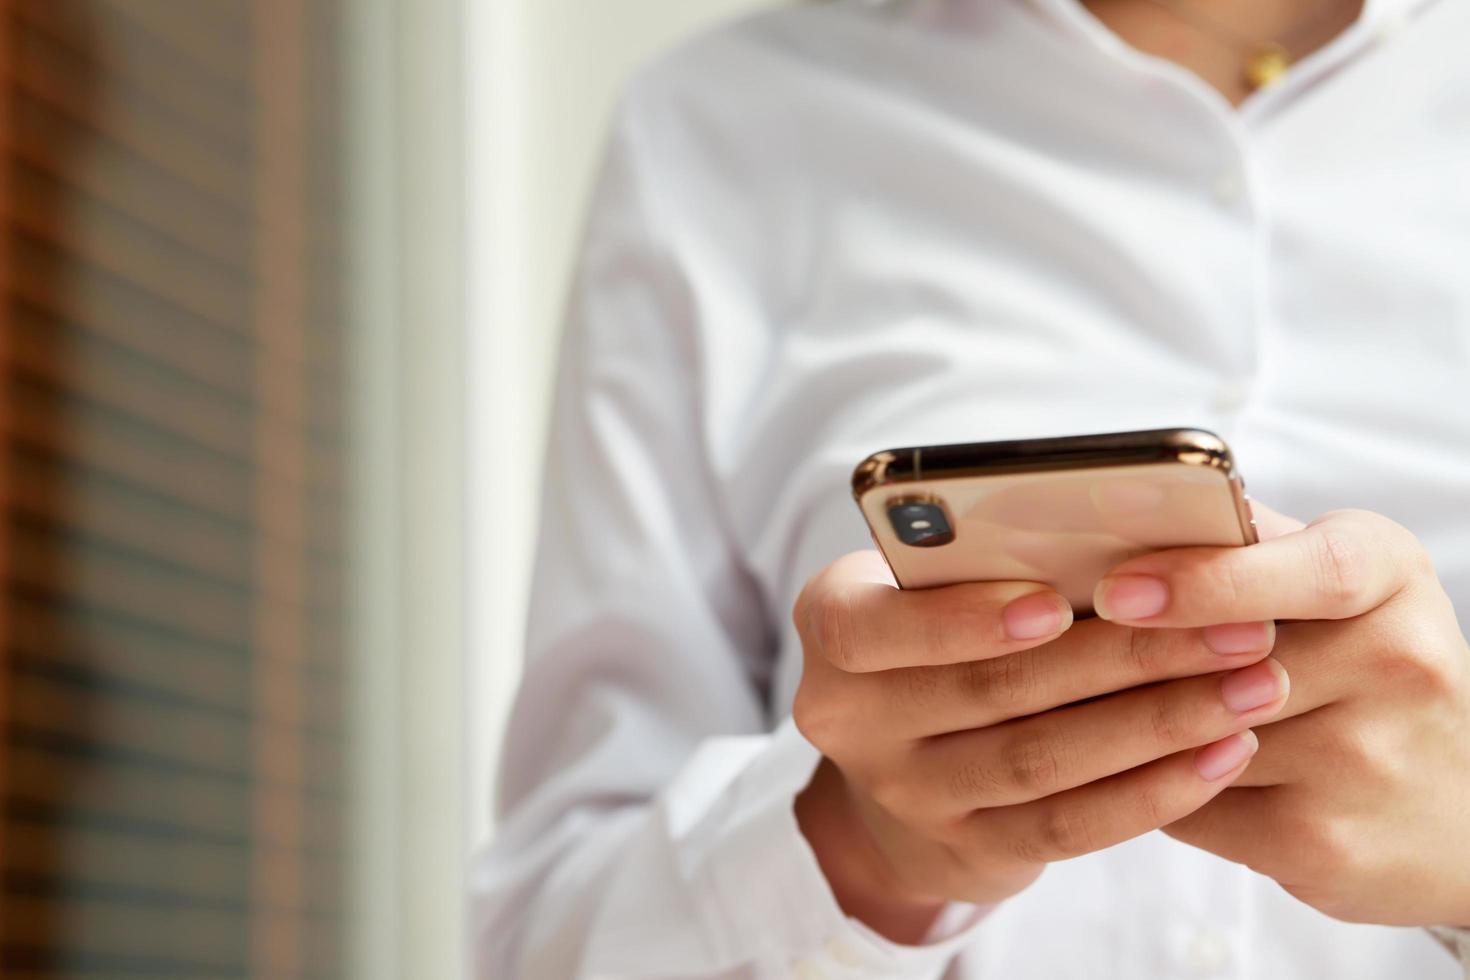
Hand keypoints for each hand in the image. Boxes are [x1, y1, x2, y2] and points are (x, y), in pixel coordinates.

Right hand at [791, 551, 1287, 942]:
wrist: (901, 763)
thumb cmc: (937, 631)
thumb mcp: (924, 584)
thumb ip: (984, 560)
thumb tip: (1130, 534)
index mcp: (832, 624)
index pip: (874, 626)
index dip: (961, 620)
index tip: (1054, 604)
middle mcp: (851, 717)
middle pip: (991, 691)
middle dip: (1124, 657)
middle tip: (1236, 626)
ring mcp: (908, 793)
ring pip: (1041, 761)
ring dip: (1159, 723)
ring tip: (1254, 684)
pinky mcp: (969, 849)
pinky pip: (1069, 825)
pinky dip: (1153, 790)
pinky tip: (1223, 753)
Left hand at [1094, 508, 1469, 926]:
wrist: (1454, 813)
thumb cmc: (1360, 669)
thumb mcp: (1332, 582)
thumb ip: (1243, 543)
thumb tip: (1116, 507)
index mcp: (1390, 576)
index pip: (1312, 571)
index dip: (1207, 580)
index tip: (1116, 588)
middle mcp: (1398, 664)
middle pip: (1225, 660)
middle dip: (1121, 655)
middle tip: (1031, 642)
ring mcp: (1365, 762)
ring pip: (1189, 733)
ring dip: (1111, 719)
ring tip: (1054, 697)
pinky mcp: (1322, 843)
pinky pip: (1186, 803)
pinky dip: (1137, 782)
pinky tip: (1115, 763)